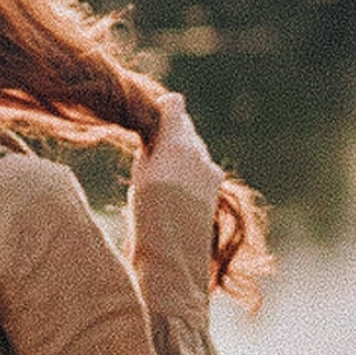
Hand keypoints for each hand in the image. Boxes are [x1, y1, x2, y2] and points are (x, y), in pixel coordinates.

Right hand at [133, 91, 223, 210]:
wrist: (174, 250)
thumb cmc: (148, 213)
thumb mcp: (140, 176)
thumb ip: (149, 151)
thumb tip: (154, 141)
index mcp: (175, 141)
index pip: (174, 104)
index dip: (163, 110)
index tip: (154, 123)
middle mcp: (197, 149)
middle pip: (185, 128)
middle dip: (172, 137)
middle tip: (155, 157)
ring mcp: (210, 167)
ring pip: (195, 150)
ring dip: (182, 157)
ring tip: (166, 184)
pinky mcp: (216, 186)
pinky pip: (203, 169)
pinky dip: (192, 174)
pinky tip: (180, 196)